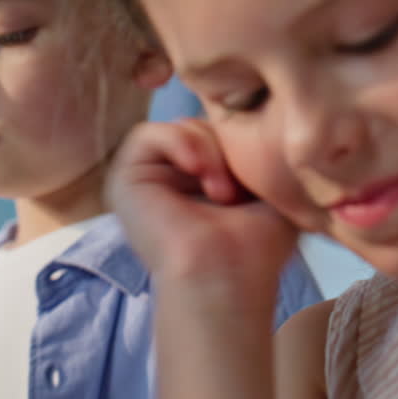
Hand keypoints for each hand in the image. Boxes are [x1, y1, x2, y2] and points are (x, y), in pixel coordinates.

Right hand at [107, 119, 298, 299]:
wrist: (229, 273)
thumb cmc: (257, 246)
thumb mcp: (272, 187)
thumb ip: (265, 154)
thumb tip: (271, 124)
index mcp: (202, 182)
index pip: (220, 131)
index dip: (243, 139)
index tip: (262, 169)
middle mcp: (172, 179)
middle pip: (201, 124)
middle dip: (227, 144)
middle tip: (240, 188)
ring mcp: (147, 179)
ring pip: (180, 127)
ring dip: (208, 149)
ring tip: (223, 190)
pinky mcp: (125, 179)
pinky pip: (148, 133)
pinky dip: (180, 143)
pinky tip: (199, 171)